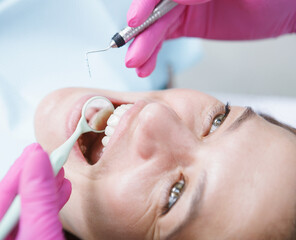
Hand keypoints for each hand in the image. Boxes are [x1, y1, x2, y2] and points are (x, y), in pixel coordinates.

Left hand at [0, 143, 71, 239]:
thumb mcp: (39, 231)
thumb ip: (37, 198)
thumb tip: (38, 161)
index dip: (19, 171)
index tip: (36, 151)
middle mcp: (0, 237)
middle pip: (13, 202)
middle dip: (34, 177)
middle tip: (46, 154)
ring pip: (28, 209)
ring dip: (46, 188)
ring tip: (58, 170)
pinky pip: (39, 219)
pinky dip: (51, 204)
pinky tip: (61, 190)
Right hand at [126, 0, 295, 76]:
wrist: (283, 10)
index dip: (146, 5)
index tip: (134, 21)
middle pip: (155, 11)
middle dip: (142, 34)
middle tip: (133, 55)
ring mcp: (184, 7)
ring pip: (157, 27)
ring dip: (144, 48)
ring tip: (137, 65)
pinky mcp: (187, 24)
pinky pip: (164, 38)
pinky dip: (153, 53)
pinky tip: (146, 65)